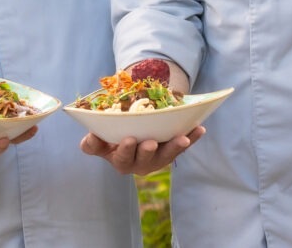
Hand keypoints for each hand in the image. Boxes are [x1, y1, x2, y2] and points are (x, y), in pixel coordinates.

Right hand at [79, 125, 204, 175]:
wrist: (129, 133)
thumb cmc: (111, 137)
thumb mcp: (99, 142)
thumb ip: (93, 143)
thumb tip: (92, 135)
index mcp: (121, 161)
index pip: (121, 158)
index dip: (124, 150)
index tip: (127, 139)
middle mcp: (140, 164)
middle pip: (145, 160)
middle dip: (148, 151)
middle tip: (150, 142)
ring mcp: (158, 159)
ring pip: (167, 155)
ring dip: (175, 147)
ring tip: (182, 138)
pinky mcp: (171, 152)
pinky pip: (182, 146)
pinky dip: (192, 138)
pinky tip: (199, 128)